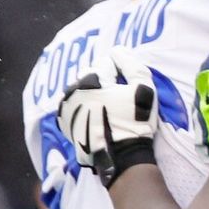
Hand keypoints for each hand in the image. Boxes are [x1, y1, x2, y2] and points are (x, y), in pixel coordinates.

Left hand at [59, 48, 158, 186]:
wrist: (120, 158)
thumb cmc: (134, 122)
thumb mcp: (143, 88)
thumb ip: (132, 64)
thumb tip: (117, 51)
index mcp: (93, 79)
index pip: (107, 62)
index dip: (119, 71)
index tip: (126, 85)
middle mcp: (75, 90)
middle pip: (90, 74)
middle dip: (103, 80)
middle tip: (116, 96)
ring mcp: (67, 107)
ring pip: (79, 89)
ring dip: (90, 92)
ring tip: (105, 107)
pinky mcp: (65, 123)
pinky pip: (72, 105)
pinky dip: (82, 106)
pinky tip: (94, 116)